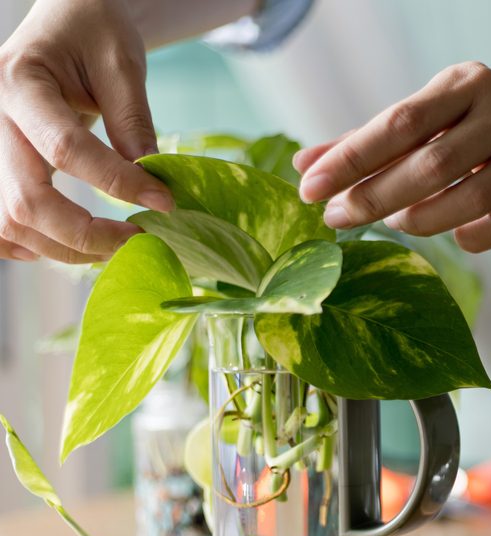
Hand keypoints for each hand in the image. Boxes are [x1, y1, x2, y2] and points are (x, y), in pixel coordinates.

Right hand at [0, 0, 174, 263]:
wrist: (64, 22)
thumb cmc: (92, 33)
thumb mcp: (121, 63)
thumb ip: (133, 121)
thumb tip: (152, 183)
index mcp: (20, 83)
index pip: (66, 149)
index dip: (118, 183)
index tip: (165, 202)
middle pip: (26, 201)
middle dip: (87, 234)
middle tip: (139, 240)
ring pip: (10, 222)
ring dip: (65, 248)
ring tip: (117, 245)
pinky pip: (0, 227)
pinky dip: (32, 246)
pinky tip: (74, 245)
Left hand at [295, 62, 490, 252]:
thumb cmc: (483, 121)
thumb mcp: (433, 113)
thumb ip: (371, 140)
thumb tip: (306, 166)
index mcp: (467, 83)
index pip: (399, 123)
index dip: (351, 158)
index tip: (311, 188)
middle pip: (432, 165)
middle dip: (376, 197)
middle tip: (337, 219)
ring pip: (470, 200)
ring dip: (422, 220)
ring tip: (396, 222)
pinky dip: (469, 237)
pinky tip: (452, 235)